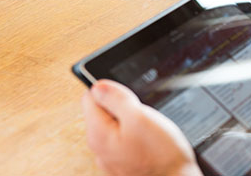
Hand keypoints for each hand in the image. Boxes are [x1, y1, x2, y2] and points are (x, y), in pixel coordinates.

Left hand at [82, 79, 201, 175]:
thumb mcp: (140, 117)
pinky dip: (137, 136)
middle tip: (142, 115)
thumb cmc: (160, 155)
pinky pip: (126, 140)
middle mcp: (99, 148)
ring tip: (148, 129)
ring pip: (117, 126)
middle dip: (124, 107)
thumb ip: (116, 98)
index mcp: (98, 133)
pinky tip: (150, 141)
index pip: (90, 96)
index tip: (128, 98)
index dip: (112, 90)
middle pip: (103, 111)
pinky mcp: (124, 163)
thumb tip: (99, 86)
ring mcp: (111, 158)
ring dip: (132, 122)